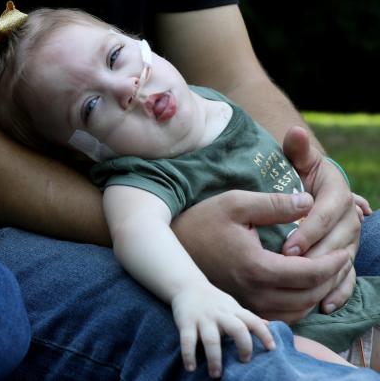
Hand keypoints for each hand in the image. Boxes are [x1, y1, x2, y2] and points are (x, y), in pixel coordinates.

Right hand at [172, 283, 274, 377]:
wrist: (186, 285)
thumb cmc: (214, 301)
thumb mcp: (231, 305)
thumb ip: (247, 317)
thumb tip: (269, 325)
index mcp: (233, 311)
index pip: (253, 321)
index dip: (264, 334)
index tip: (271, 349)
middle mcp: (220, 314)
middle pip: (236, 329)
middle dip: (244, 346)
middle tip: (244, 361)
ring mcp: (202, 319)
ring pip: (211, 339)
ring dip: (214, 358)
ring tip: (216, 374)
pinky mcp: (185, 322)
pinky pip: (187, 340)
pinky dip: (188, 355)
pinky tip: (190, 368)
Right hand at [173, 189, 351, 321]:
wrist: (173, 244)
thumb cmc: (203, 220)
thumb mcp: (236, 202)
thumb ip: (273, 204)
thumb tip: (308, 202)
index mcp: (256, 266)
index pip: (309, 273)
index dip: (332, 264)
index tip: (343, 251)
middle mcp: (254, 291)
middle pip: (309, 296)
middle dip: (330, 280)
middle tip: (339, 262)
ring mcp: (248, 302)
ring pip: (298, 310)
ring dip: (317, 294)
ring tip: (324, 274)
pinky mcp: (244, 306)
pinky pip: (283, 315)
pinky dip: (300, 304)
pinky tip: (302, 286)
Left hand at [279, 126, 360, 313]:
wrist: (303, 185)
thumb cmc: (294, 172)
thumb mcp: (295, 160)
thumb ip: (296, 149)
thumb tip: (296, 132)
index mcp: (338, 192)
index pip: (326, 213)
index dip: (309, 229)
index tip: (288, 244)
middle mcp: (350, 215)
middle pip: (338, 240)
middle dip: (315, 255)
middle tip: (290, 267)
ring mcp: (349, 237)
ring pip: (343, 260)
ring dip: (326, 277)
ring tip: (305, 290)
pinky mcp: (344, 254)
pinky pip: (346, 277)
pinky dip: (338, 291)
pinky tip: (324, 305)